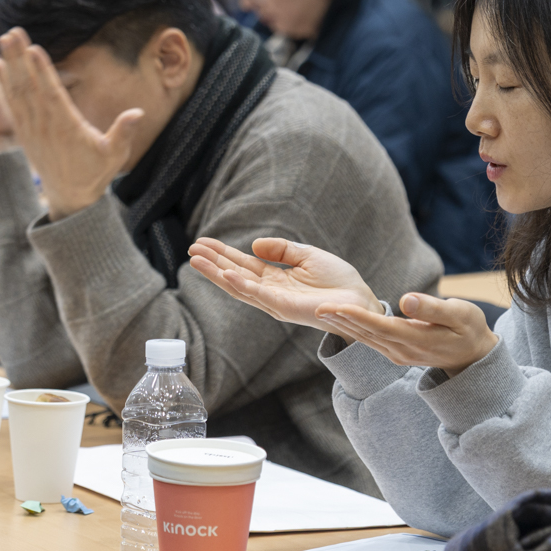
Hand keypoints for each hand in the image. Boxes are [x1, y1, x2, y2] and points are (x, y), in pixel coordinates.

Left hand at [0, 28, 143, 219]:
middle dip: (19, 58)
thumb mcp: (115, 154)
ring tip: (3, 38)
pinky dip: (4, 84)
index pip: (52, 94)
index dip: (42, 72)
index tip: (33, 49)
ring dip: (9, 65)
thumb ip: (123, 132)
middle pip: (29, 87)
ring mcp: (31, 129)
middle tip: (11, 32)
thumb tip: (137, 113)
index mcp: (66, 128)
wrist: (70, 197)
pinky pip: (12, 103)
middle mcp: (44, 126)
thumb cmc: (96, 172)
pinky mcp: (25, 132)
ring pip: (17, 92)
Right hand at [187, 237, 381, 339]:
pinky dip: (241, 284)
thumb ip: (281, 249)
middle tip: (191, 250)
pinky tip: (225, 273)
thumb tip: (253, 244)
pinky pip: (258, 294)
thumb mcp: (307, 256)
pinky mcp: (284, 307)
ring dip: (217, 273)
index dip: (222, 254)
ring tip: (196, 260)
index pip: (243, 264)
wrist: (359, 300)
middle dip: (212, 263)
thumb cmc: (338, 281)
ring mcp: (275, 301)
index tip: (202, 243)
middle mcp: (270, 291)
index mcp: (276, 278)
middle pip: (234, 275)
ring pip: (239, 286)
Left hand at [317, 293, 496, 375]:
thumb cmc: (470, 329)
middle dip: (341, 320)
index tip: (336, 306)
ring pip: (366, 339)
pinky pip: (371, 341)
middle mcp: (402, 350)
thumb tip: (406, 300)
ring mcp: (399, 354)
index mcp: (416, 339)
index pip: (380, 326)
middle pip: (366, 334)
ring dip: (343, 325)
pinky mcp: (398, 353)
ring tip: (322, 312)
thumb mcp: (459, 314)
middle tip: (316, 306)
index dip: (357, 316)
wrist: (475, 356)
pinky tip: (342, 321)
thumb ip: (432, 308)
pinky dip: (355, 330)